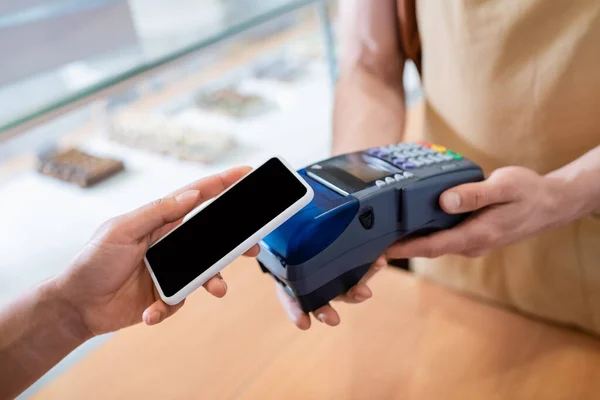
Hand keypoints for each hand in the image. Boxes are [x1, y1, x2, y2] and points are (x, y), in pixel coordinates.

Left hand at [51, 167, 259, 336]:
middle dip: (235, 242)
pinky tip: (151, 312)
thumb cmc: (92, 262)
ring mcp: (170, 270)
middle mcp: (170, 243)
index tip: (246, 173)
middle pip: (212, 237)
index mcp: (161, 221)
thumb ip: (157, 212)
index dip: (223, 183)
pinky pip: (180, 300)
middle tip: (254, 246)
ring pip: (205, 272)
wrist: (76, 306)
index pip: (197, 197)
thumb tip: (190, 194)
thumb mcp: (121, 230)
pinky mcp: (166, 295)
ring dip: (213, 281)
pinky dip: (168, 308)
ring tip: (217, 289)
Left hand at [275, 166, 566, 329]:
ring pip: (428, 244)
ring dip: (402, 243)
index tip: (373, 252)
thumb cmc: (528, 194)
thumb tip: (444, 201)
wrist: (550, 204)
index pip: (428, 246)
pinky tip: (402, 224)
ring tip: (371, 238)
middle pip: (422, 250)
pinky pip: (437, 236)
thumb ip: (474, 195)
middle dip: (392, 251)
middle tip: (360, 250)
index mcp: (473, 235)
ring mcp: (466, 240)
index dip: (399, 249)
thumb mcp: (504, 187)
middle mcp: (466, 243)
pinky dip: (417, 234)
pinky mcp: (466, 233)